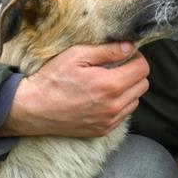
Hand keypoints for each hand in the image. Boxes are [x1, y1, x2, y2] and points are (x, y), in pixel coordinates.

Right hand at [0, 43, 148, 136]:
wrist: (34, 108)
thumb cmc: (52, 79)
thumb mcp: (76, 55)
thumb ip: (106, 51)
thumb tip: (129, 47)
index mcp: (110, 85)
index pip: (143, 69)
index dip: (136, 58)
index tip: (124, 55)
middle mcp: (114, 106)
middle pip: (143, 85)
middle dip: (134, 73)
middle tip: (117, 67)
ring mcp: (109, 121)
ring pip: (135, 101)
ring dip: (128, 90)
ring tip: (108, 82)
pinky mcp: (103, 130)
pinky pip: (123, 115)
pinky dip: (119, 104)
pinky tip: (102, 97)